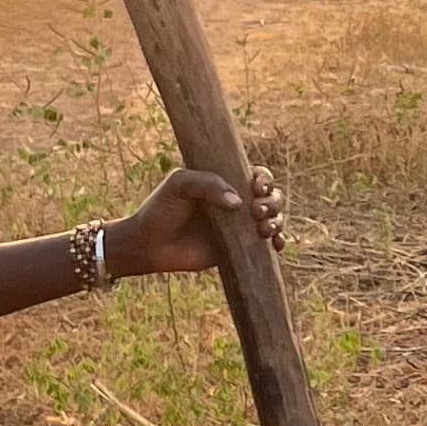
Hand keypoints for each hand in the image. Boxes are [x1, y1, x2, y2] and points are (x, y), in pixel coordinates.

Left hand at [103, 165, 283, 278]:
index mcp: (224, 182)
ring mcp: (238, 227)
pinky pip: (266, 245)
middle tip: (256, 211)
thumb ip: (208, 184)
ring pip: (273, 219)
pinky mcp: (238, 249)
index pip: (255, 176)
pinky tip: (275, 245)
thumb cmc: (161, 209)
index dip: (264, 179)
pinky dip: (278, 243)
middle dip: (273, 202)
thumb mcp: (180, 185)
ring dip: (277, 221)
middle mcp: (235, 203)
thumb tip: (238, 203)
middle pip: (270, 197)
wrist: (148, 244)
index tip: (257, 187)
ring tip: (263, 229)